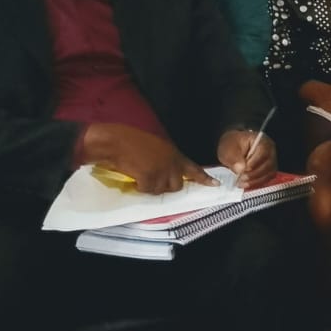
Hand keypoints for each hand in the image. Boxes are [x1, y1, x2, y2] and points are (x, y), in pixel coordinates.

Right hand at [80, 123, 215, 193]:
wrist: (116, 141)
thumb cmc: (131, 140)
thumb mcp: (156, 146)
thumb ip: (165, 159)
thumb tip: (166, 171)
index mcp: (175, 154)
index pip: (193, 168)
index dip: (204, 178)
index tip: (214, 184)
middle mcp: (172, 163)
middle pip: (177, 185)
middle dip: (166, 186)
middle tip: (152, 179)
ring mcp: (161, 171)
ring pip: (161, 190)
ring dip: (151, 187)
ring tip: (140, 174)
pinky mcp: (149, 178)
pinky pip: (147, 190)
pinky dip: (140, 187)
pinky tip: (134, 177)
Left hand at [216, 129, 278, 189]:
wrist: (233, 147)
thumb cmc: (233, 145)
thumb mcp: (229, 149)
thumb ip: (235, 158)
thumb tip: (241, 169)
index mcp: (261, 141)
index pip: (263, 151)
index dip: (255, 162)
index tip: (245, 169)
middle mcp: (270, 151)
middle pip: (268, 164)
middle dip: (254, 174)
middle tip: (241, 178)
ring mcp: (271, 161)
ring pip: (269, 173)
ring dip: (255, 180)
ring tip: (242, 183)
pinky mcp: (268, 170)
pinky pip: (266, 179)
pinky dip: (256, 183)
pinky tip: (246, 184)